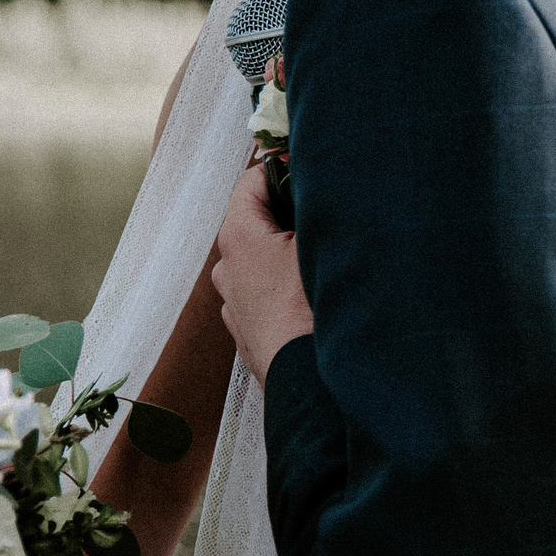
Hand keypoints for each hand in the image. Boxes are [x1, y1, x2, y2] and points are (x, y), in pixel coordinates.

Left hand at [211, 166, 313, 383]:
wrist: (314, 387)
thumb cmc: (315, 314)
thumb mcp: (322, 244)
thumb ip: (318, 202)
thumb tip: (327, 175)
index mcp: (239, 237)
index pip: (254, 178)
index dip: (285, 168)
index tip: (314, 170)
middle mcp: (227, 268)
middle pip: (258, 220)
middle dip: (291, 216)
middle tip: (328, 219)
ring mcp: (234, 304)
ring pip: (263, 260)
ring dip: (289, 256)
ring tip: (326, 263)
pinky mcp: (248, 333)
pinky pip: (267, 294)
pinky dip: (287, 288)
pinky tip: (316, 299)